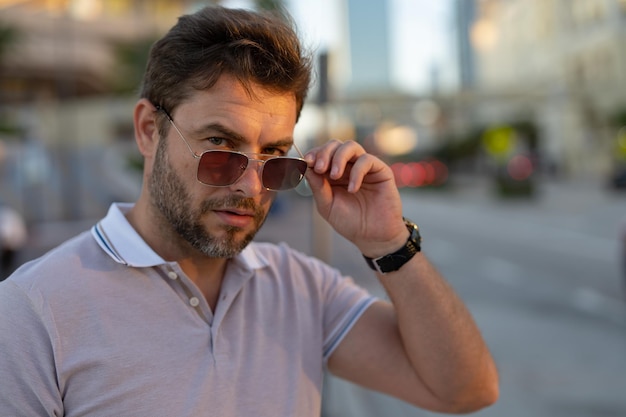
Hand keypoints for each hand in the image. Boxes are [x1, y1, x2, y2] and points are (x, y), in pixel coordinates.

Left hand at [304, 140, 407, 256]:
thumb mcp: (327, 205)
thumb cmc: (350, 222)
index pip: (322, 154)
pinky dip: (357, 172)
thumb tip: (306, 166)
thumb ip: (317, 186)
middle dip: (324, 153)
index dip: (314, 154)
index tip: (307, 162)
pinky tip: (352, 189)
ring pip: (350, 146)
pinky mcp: (380, 170)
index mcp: (332, 174)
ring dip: (339, 157)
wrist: (373, 237)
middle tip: (320, 168)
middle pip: (335, 145)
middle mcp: (348, 167)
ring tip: (335, 176)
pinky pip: (366, 160)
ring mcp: (364, 167)